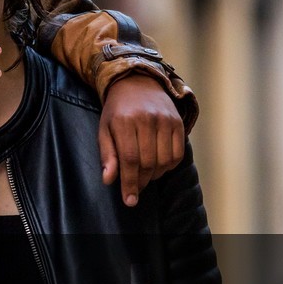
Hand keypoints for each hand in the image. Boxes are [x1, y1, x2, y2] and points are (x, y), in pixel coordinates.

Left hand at [98, 73, 184, 206]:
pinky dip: (169, 166)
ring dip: (155, 176)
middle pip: (148, 162)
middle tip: (135, 187)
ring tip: (146, 176)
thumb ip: (107, 155)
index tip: (129, 200)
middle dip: (141, 181)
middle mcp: (147, 119)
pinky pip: (178, 153)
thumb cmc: (117, 111)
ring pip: (164, 161)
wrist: (138, 83)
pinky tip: (159, 166)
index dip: (129, 183)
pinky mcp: (178, 122)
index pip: (129, 159)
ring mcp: (165, 120)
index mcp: (124, 121)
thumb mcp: (104, 129)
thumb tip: (109, 180)